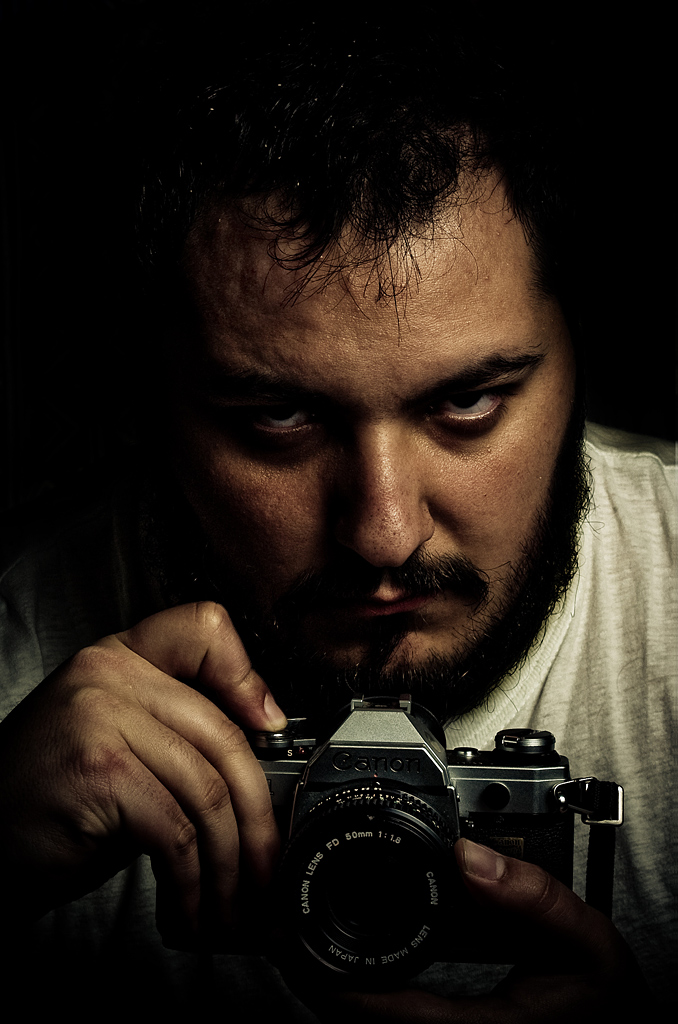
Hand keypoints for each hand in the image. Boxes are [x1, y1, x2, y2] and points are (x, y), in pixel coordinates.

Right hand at [0, 601, 286, 946]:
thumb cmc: (46, 799)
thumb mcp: (115, 744)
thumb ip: (173, 737)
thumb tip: (258, 772)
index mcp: (120, 657)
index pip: (205, 630)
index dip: (249, 678)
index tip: (269, 730)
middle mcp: (111, 674)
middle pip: (223, 735)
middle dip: (257, 814)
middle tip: (265, 862)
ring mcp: (101, 716)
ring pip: (207, 791)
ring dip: (229, 862)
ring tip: (230, 899)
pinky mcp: (99, 770)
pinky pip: (176, 830)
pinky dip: (193, 881)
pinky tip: (191, 904)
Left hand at [292, 838, 652, 1021]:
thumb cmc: (607, 1015)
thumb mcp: (588, 947)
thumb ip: (534, 899)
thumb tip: (468, 855)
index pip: (375, 1014)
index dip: (323, 976)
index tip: (292, 934)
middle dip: (314, 977)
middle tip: (286, 926)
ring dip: (336, 985)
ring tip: (310, 936)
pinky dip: (367, 992)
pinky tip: (364, 960)